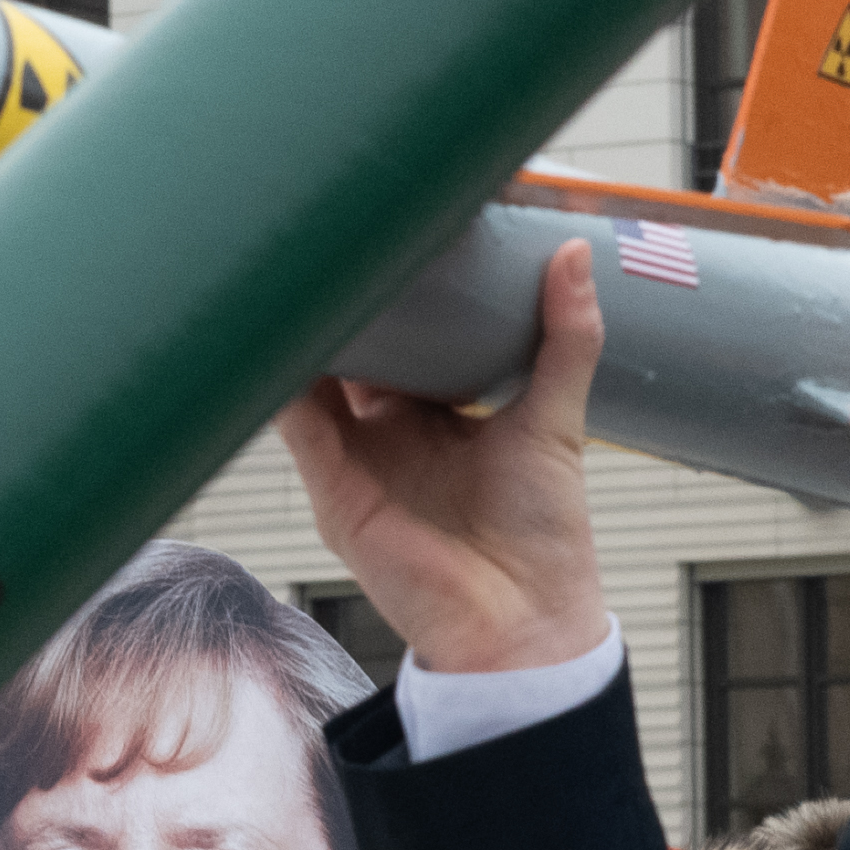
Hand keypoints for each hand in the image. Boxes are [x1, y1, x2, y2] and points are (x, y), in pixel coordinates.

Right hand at [275, 238, 610, 674]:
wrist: (522, 623)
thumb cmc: (543, 537)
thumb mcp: (557, 419)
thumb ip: (564, 339)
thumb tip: (572, 255)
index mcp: (438, 413)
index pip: (406, 336)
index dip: (399, 288)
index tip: (398, 227)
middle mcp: (388, 432)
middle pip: (351, 348)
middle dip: (345, 297)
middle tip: (337, 226)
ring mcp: (354, 458)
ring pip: (310, 375)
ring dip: (303, 325)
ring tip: (297, 261)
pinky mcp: (332, 489)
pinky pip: (292, 423)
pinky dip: (278, 377)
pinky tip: (277, 330)